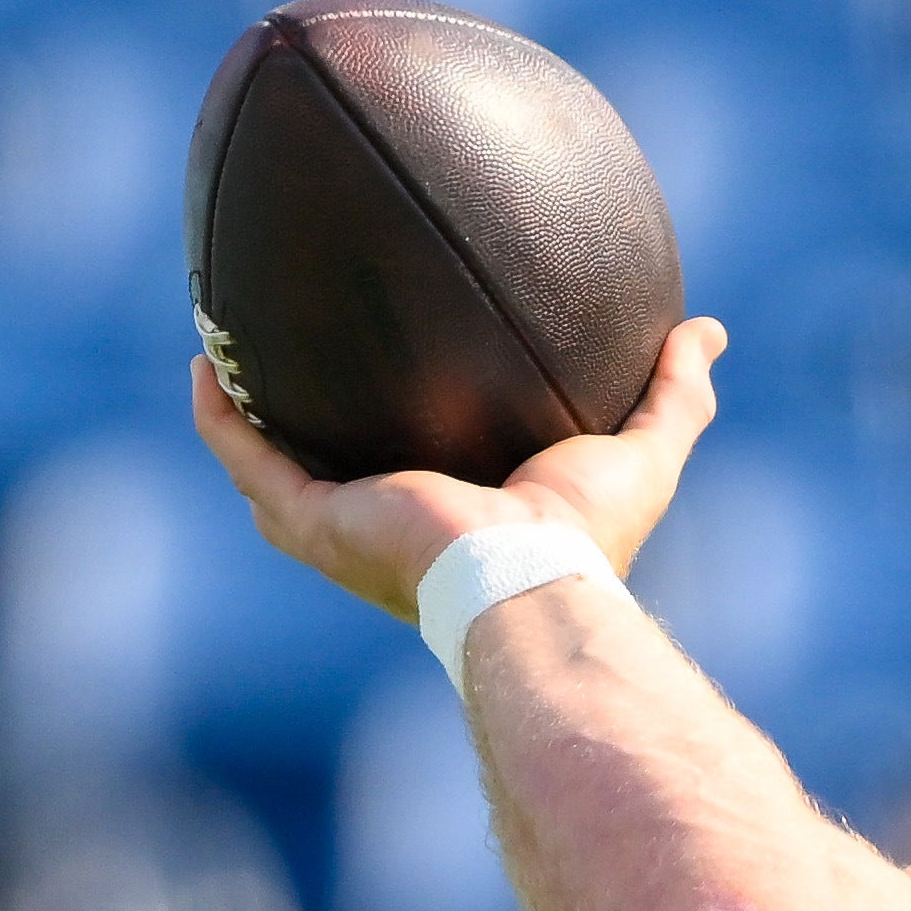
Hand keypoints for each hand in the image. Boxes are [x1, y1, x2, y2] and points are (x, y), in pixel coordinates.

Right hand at [191, 316, 728, 623]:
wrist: (529, 580)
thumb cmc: (586, 535)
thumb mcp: (642, 450)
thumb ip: (674, 393)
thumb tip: (708, 330)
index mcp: (459, 517)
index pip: (419, 470)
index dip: (397, 424)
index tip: (388, 366)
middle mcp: (394, 529)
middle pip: (333, 471)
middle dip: (303, 420)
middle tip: (284, 353)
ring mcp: (345, 531)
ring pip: (271, 471)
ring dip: (241, 417)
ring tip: (220, 354)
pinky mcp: (315, 522)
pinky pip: (248, 461)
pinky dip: (221, 419)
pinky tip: (202, 364)